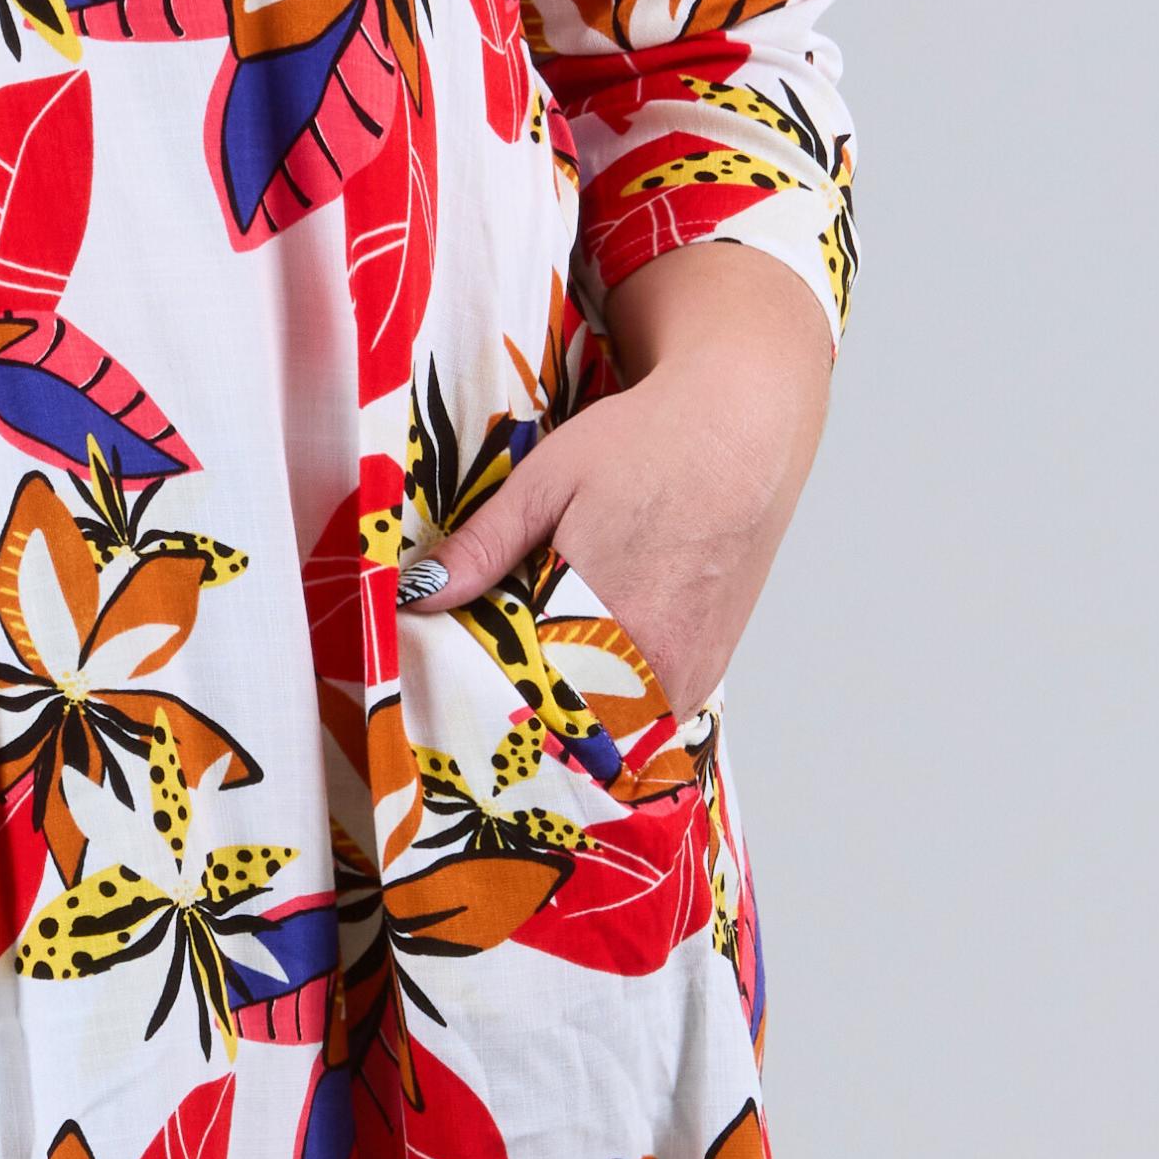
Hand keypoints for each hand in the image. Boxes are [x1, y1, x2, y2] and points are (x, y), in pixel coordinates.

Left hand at [399, 255, 829, 717]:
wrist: (743, 431)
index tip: (449, 681)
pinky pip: (644, 715)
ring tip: (532, 662)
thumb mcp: (545, 484)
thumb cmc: (646, 446)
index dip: (482, 694)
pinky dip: (609, 701)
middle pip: (566, 721)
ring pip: (607, 728)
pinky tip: (581, 662)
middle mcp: (658, 667)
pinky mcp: (708, 673)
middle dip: (521, 705)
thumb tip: (416, 598)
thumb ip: (481, 550)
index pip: (523, 700)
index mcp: (607, 624)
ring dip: (568, 708)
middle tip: (482, 671)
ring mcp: (689, 677)